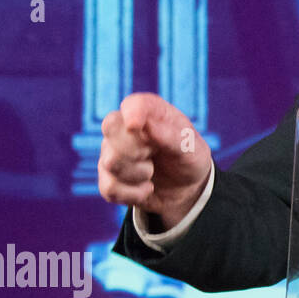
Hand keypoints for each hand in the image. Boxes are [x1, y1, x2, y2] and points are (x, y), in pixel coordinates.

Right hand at [97, 93, 213, 228]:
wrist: (186, 189)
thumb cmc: (188, 158)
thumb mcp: (192, 148)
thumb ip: (171, 136)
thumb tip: (145, 126)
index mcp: (150, 112)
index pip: (133, 104)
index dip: (132, 113)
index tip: (136, 126)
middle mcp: (124, 127)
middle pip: (110, 127)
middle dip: (135, 147)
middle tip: (153, 153)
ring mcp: (111, 152)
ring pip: (111, 161)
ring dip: (139, 173)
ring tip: (152, 171)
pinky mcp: (107, 178)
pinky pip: (110, 188)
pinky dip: (134, 194)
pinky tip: (146, 188)